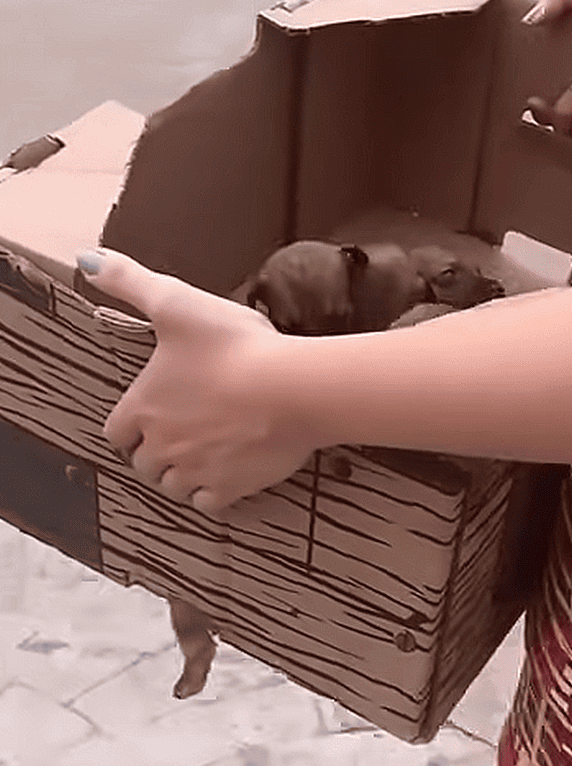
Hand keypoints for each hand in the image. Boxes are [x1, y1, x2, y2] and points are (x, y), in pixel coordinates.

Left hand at [76, 248, 315, 515]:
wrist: (292, 389)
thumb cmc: (234, 345)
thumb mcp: (177, 302)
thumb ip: (129, 281)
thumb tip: (85, 261)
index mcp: (143, 406)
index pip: (117, 431)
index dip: (131, 423)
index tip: (152, 412)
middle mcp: (160, 445)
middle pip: (144, 463)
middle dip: (157, 449)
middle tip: (184, 429)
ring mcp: (195, 470)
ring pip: (173, 485)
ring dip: (182, 471)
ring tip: (205, 449)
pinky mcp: (230, 489)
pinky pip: (208, 504)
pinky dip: (212, 492)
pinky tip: (228, 471)